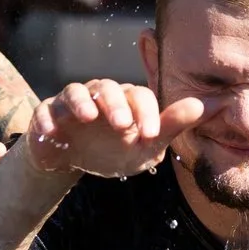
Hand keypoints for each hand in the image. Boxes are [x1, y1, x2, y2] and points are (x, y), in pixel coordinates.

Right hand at [24, 79, 203, 178]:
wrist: (74, 162)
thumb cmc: (114, 149)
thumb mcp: (145, 145)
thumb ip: (171, 125)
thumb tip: (205, 105)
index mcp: (126, 100)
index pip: (139, 95)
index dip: (147, 113)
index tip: (151, 135)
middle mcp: (98, 95)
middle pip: (107, 87)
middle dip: (116, 104)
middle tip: (123, 125)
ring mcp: (70, 103)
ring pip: (74, 91)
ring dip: (81, 102)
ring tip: (88, 117)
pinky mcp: (46, 114)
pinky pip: (44, 111)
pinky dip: (46, 120)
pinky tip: (53, 132)